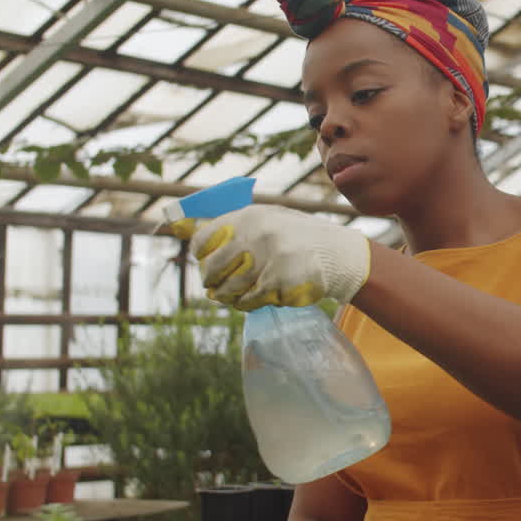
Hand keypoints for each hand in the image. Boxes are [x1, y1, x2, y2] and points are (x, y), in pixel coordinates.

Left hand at [170, 206, 370, 310]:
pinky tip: (251, 301)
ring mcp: (267, 259)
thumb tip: (182, 227)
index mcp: (248, 217)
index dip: (200, 256)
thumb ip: (233, 227)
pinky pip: (249, 300)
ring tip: (234, 295)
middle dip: (211, 281)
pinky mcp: (277, 282)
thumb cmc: (298, 238)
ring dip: (228, 296)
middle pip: (212, 268)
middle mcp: (255, 235)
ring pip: (229, 288)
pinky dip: (246, 304)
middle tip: (214, 287)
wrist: (338, 255)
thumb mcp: (267, 221)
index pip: (203, 239)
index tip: (205, 263)